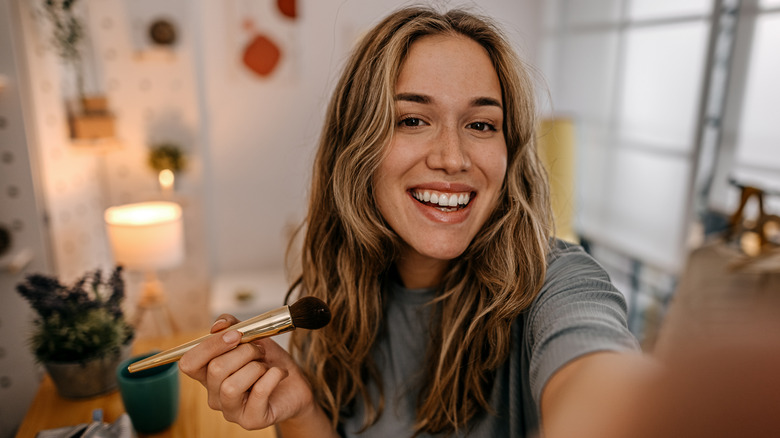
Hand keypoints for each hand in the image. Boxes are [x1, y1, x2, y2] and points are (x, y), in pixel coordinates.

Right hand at [179, 314, 315, 429]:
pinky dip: (273, 376)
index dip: (210, 346)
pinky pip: (258, 393)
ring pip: (231, 387)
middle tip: (259, 351)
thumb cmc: (270, 362)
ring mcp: (230, 411)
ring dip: (256, 368)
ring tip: (266, 366)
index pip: (189, 362)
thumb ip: (233, 327)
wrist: (296, 384)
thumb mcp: (252, 338)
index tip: (235, 334)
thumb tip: (217, 326)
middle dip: (244, 352)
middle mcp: (214, 395)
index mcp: (208, 374)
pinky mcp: (250, 420)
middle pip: (215, 370)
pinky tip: (279, 373)